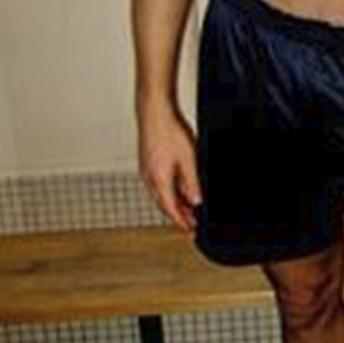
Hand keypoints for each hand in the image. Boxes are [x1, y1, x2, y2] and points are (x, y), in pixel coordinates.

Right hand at [137, 104, 202, 231]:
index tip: (190, 230)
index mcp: (159, 180)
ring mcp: (146, 170)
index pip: (171, 209)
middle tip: (191, 222)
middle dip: (178, 215)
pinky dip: (168, 190)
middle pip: (165, 204)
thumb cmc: (168, 130)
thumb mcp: (189, 158)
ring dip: (174, 203)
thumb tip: (196, 200)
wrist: (154, 112)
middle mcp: (149, 178)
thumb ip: (192, 181)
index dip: (181, 221)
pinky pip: (157, 183)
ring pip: (161, 194)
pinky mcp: (147, 162)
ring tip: (187, 207)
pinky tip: (176, 187)